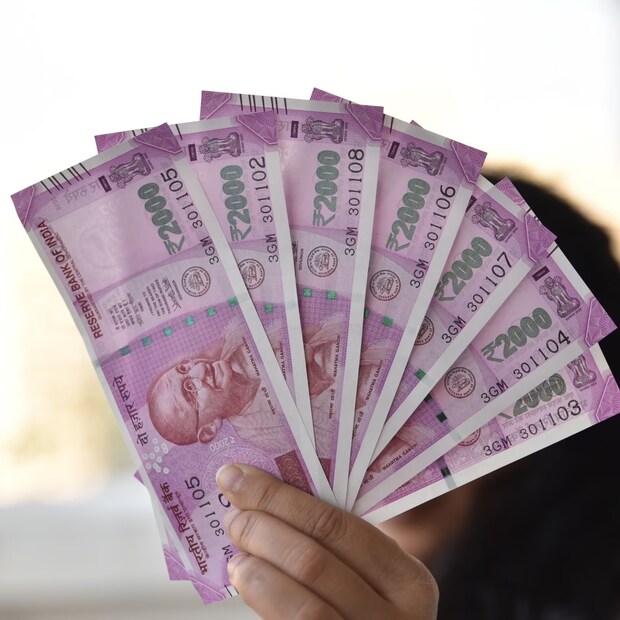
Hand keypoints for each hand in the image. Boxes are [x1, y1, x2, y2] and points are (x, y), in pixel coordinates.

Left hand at [216, 464, 438, 618]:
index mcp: (408, 580)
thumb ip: (340, 544)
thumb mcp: (374, 575)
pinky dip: (263, 599)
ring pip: (303, 608)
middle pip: (314, 562)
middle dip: (263, 528)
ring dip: (258, 570)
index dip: (281, 498)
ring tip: (236, 552)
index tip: (241, 476)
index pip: (337, 526)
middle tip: (233, 512)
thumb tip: (268, 499)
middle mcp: (395, 619)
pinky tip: (246, 581)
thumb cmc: (369, 604)